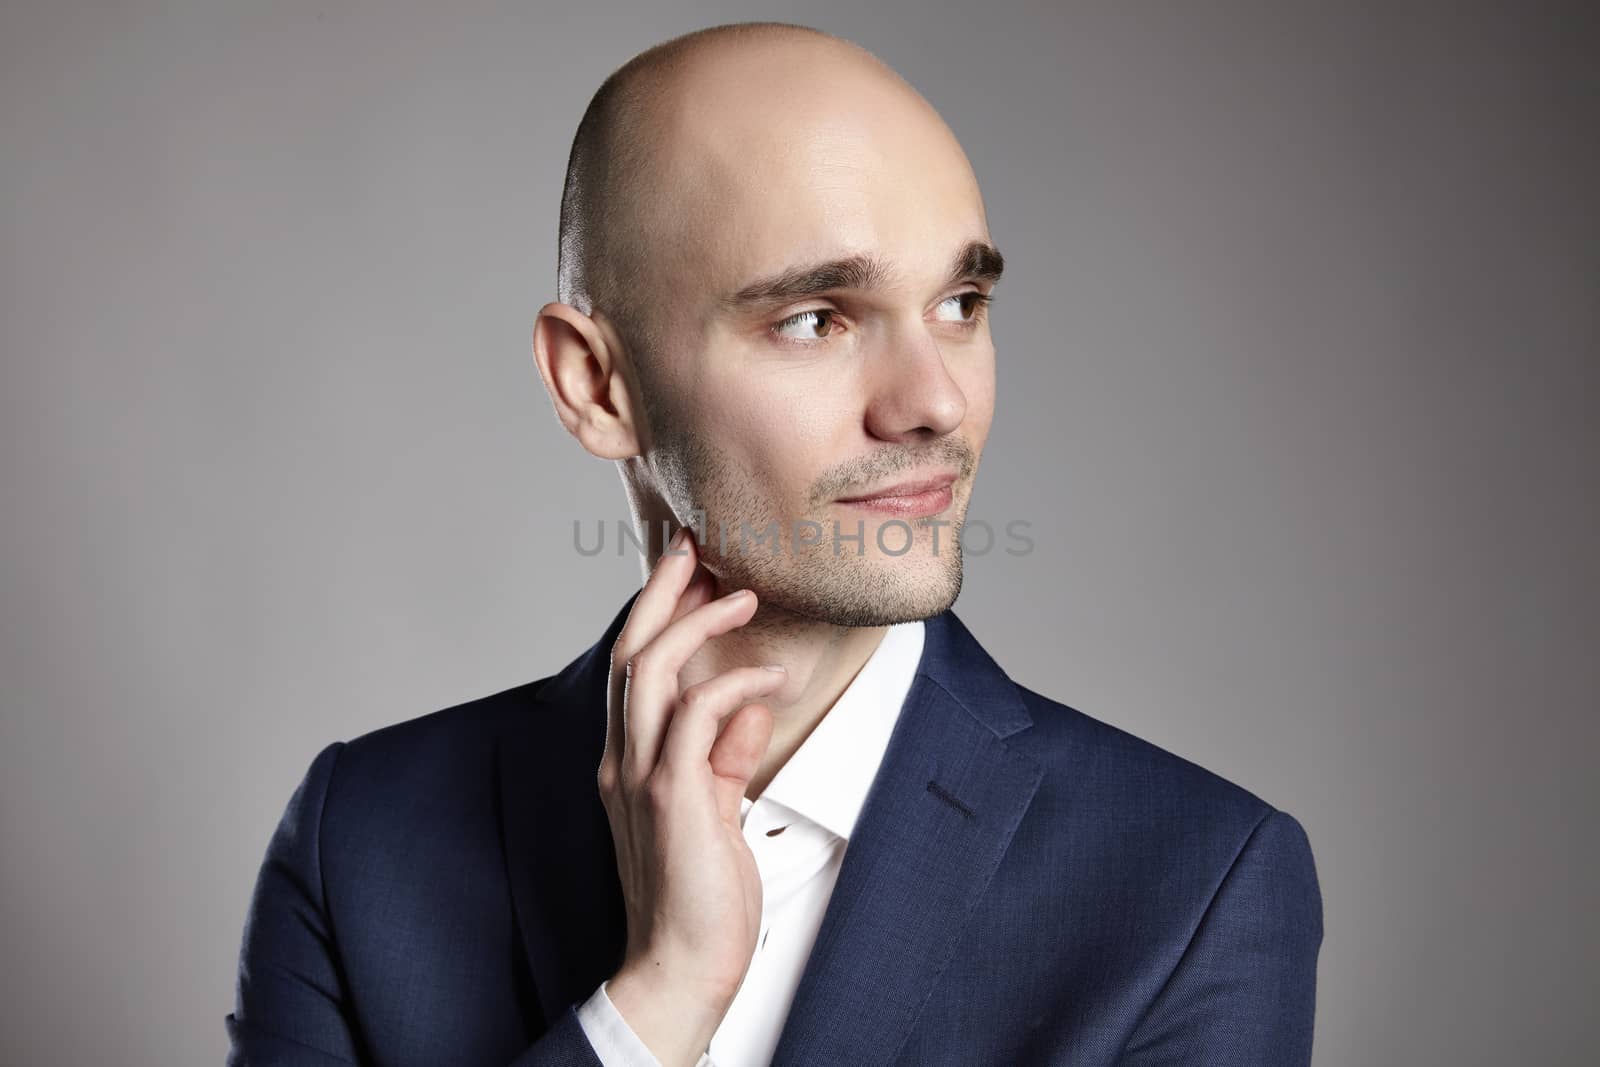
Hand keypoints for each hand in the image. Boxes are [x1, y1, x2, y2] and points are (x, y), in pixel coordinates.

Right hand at [598, 528, 782, 1066]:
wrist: (680, 966)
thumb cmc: (701, 894)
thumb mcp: (717, 809)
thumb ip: (727, 754)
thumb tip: (752, 701)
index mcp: (627, 761)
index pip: (633, 667)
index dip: (654, 611)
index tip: (683, 565)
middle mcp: (623, 760)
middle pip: (631, 650)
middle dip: (662, 590)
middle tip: (696, 545)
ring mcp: (641, 776)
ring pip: (652, 670)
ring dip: (697, 622)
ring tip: (742, 594)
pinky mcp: (674, 797)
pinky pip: (700, 717)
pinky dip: (737, 685)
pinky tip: (773, 677)